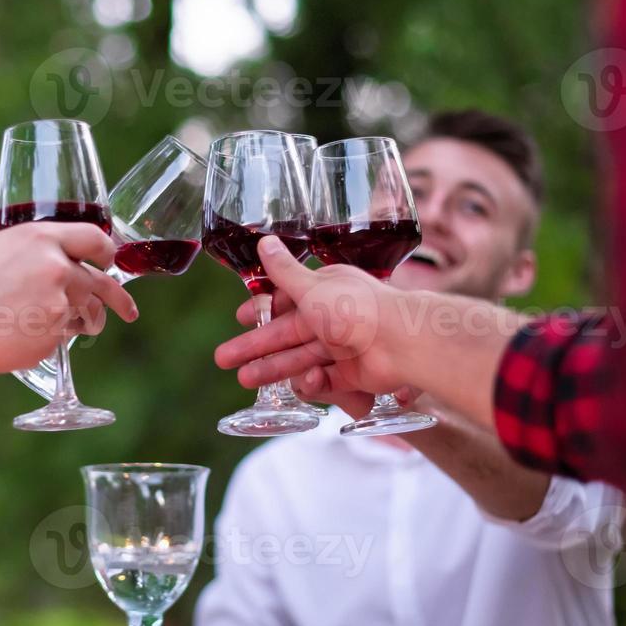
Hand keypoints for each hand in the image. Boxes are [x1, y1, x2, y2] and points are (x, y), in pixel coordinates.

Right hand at [0, 222, 137, 372]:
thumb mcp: (0, 250)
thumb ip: (34, 257)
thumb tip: (54, 272)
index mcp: (43, 239)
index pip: (96, 239)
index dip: (108, 252)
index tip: (113, 263)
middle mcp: (58, 268)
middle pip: (100, 284)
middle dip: (117, 300)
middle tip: (128, 311)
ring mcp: (58, 304)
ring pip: (83, 315)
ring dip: (80, 322)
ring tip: (58, 327)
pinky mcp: (51, 336)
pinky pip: (60, 338)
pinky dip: (47, 339)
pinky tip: (20, 336)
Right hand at [215, 237, 405, 395]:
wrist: (402, 344)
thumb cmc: (356, 308)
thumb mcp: (312, 287)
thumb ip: (284, 271)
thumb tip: (263, 241)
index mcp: (326, 290)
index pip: (286, 301)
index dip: (261, 311)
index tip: (238, 319)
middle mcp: (333, 317)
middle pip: (286, 334)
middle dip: (255, 347)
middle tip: (224, 359)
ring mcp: (343, 347)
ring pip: (300, 358)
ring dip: (272, 368)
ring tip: (243, 379)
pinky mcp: (352, 374)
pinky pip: (324, 380)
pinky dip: (312, 382)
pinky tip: (298, 384)